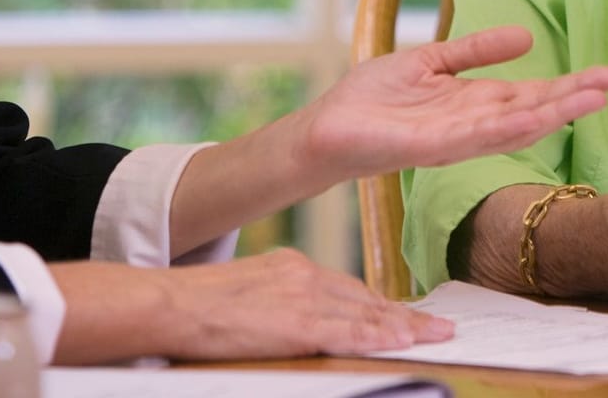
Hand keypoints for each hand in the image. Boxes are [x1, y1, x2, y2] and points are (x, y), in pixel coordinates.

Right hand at [51, 251, 451, 362]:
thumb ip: (278, 301)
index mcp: (290, 266)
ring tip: (436, 336)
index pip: (347, 288)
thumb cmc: (197, 305)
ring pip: (366, 314)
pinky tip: (404, 340)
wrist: (170, 302)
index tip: (406, 315)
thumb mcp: (246, 292)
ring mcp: (303, 297)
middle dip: (403, 315)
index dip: (381, 305)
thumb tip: (294, 321)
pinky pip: (349, 331)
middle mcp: (303, 275)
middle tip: (437, 326)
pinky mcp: (298, 322)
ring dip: (405, 327)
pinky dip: (380, 335)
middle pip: (365, 298)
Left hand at [296, 26, 607, 182]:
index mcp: (477, 103)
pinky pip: (474, 137)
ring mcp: (457, 140)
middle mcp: (475, 125)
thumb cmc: (374, 98)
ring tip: (591, 98)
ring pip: (515, 127)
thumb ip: (476, 50)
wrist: (328, 127)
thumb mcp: (431, 60)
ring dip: (553, 113)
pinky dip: (506, 128)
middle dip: (575, 97)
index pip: (534, 94)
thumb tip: (527, 36)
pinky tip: (533, 118)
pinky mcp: (431, 147)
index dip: (572, 85)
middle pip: (535, 111)